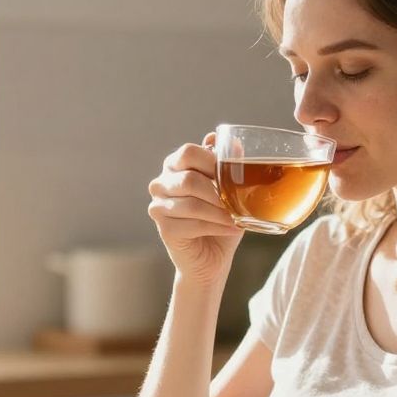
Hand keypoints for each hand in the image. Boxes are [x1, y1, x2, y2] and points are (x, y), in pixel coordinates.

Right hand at [147, 131, 243, 286]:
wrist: (213, 255)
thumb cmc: (221, 216)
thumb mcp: (229, 187)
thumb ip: (226, 164)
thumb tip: (229, 141)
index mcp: (174, 165)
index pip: (188, 152)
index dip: (211, 161)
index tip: (232, 174)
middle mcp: (161, 183)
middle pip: (189, 179)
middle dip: (218, 192)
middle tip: (237, 201)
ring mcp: (158, 207)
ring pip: (192, 204)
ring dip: (220, 212)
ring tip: (238, 217)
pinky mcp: (164, 229)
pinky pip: (193, 224)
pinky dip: (217, 226)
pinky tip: (232, 228)